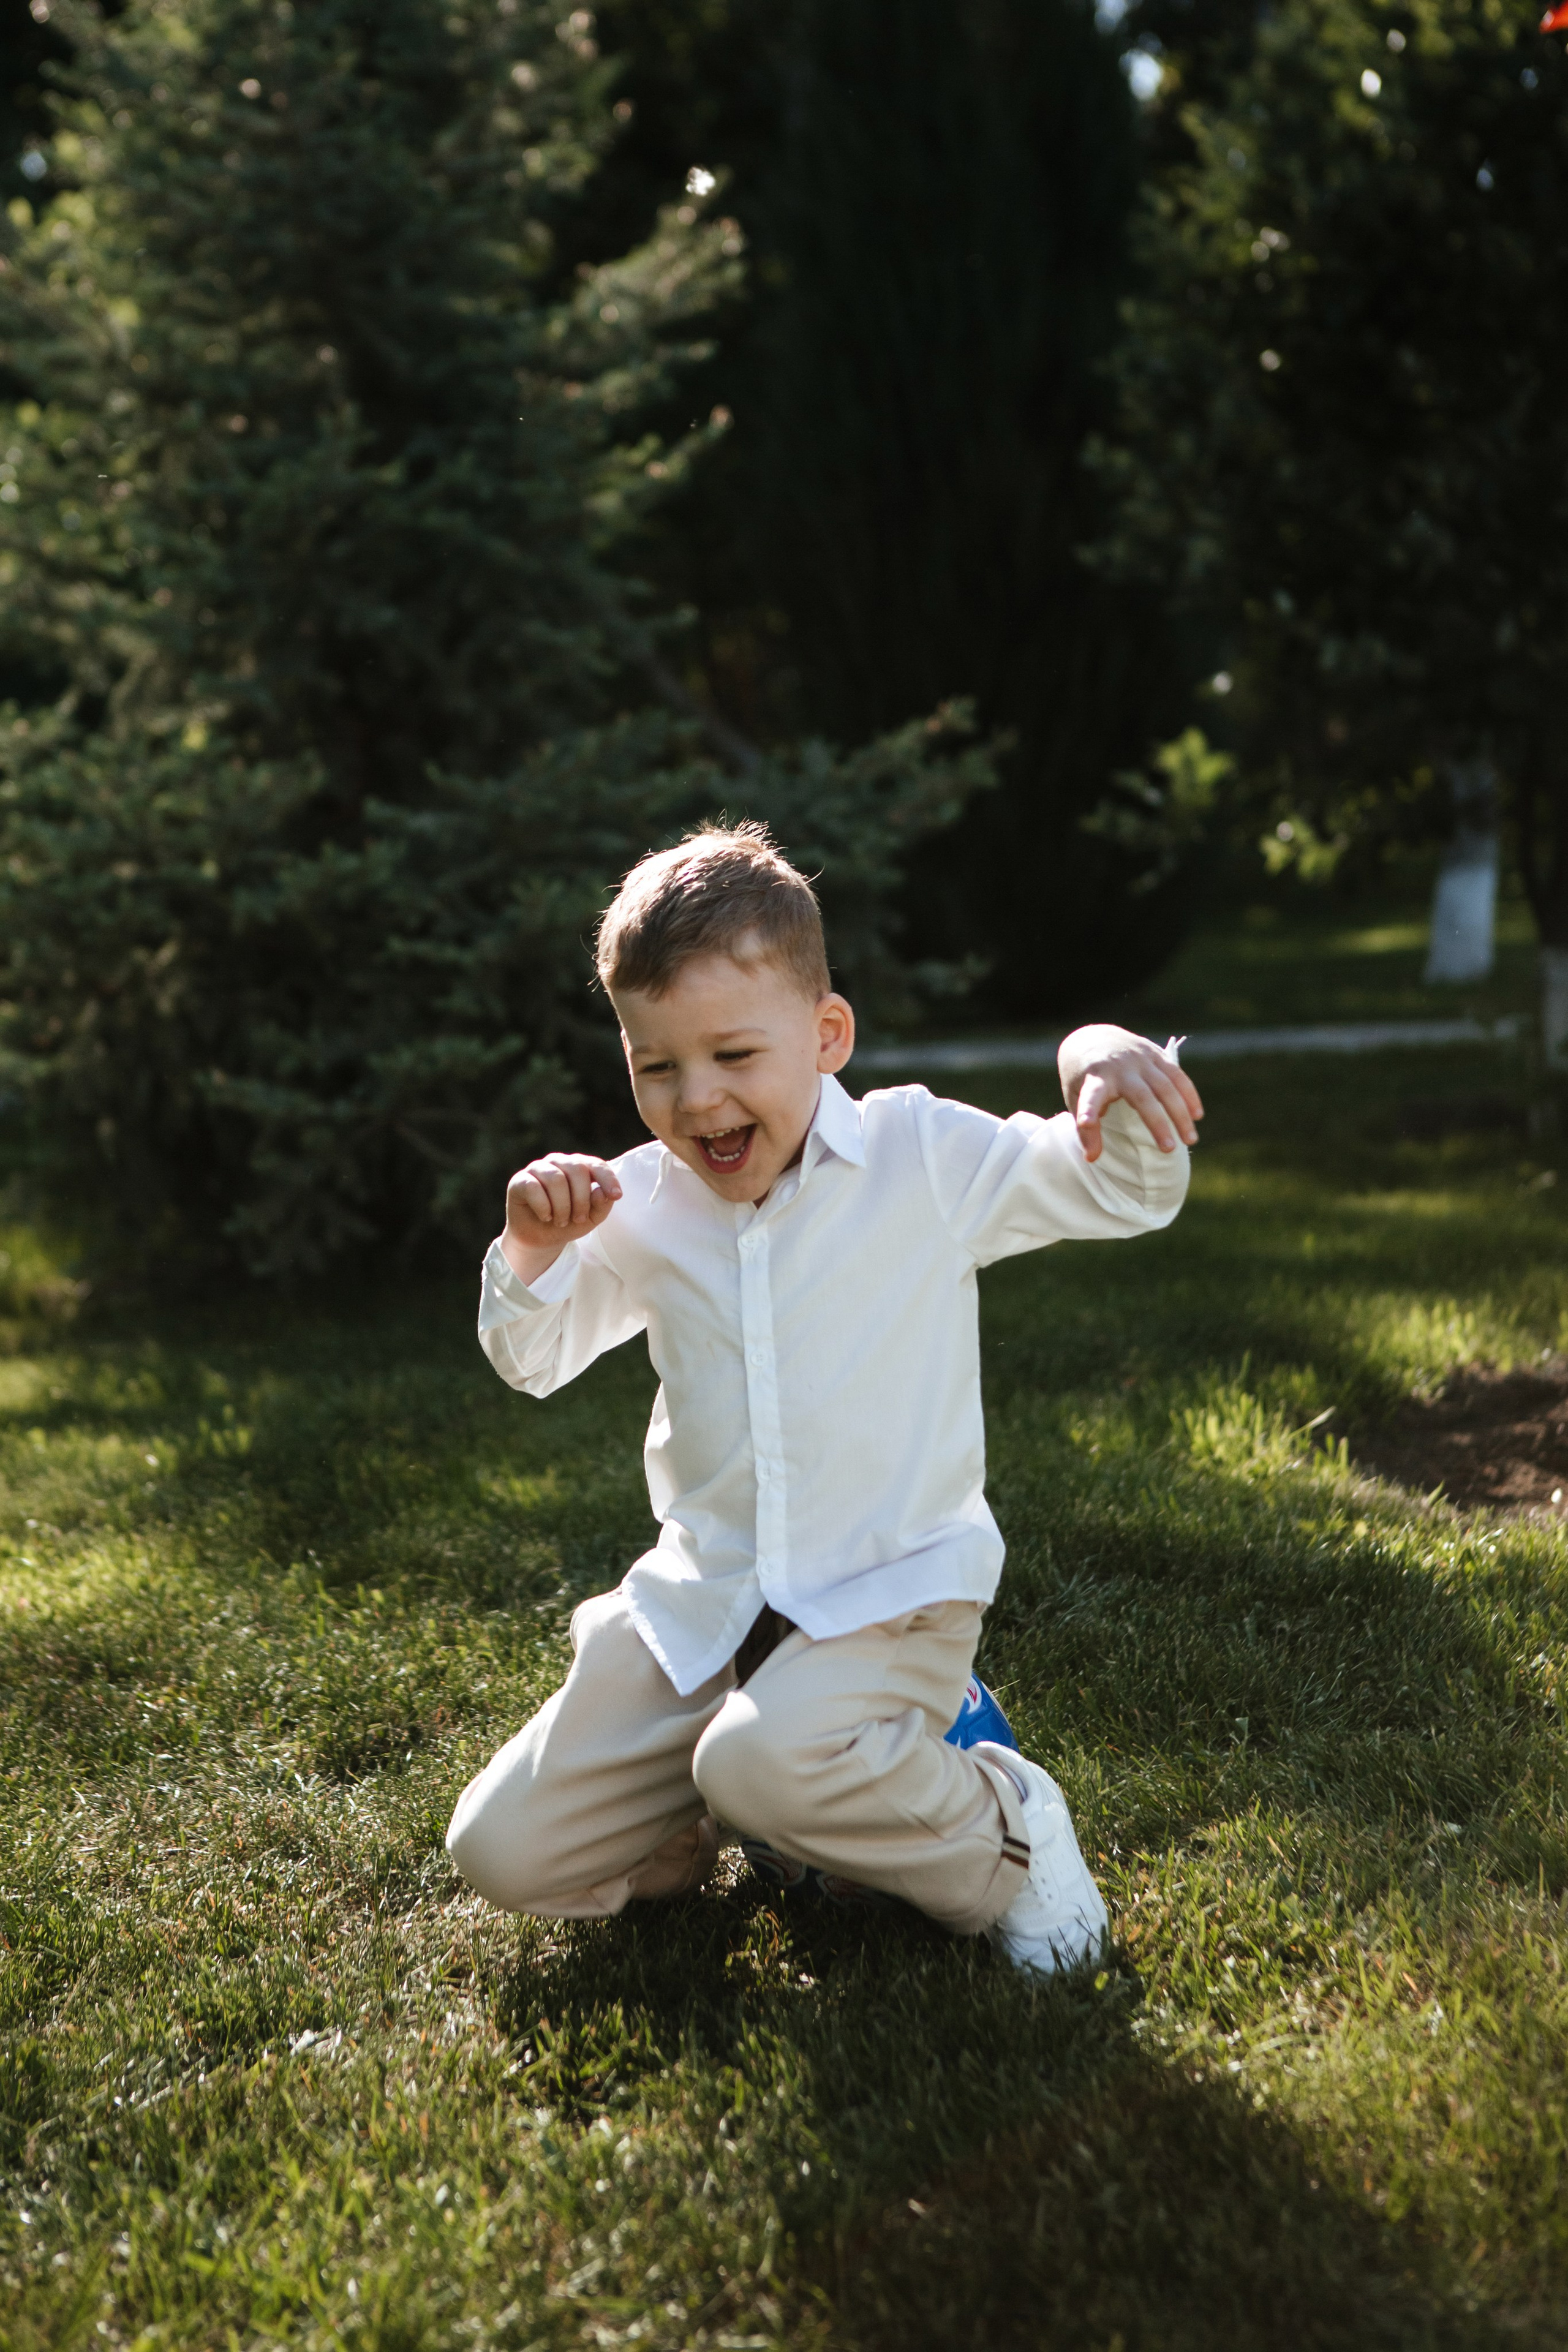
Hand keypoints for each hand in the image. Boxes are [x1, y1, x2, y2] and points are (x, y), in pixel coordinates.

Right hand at [501, 1151, 621, 1281]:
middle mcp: (559, 1162)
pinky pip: (533, 1188)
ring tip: (561, 1221)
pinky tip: (545, 1217)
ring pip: (556, 1179)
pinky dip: (543, 1207)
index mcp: (579, 1167)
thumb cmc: (568, 1222)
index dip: (608, 1178)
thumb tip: (602, 1192)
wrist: (540, 1238)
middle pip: (577, 1170)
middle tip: (578, 1219)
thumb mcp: (591, 1218)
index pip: (597, 1164)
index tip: (616, 1196)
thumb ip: (601, 1205)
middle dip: (581, 1200)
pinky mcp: (519, 1180)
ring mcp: (538, 1168)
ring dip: (562, 1207)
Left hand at [1057, 1025, 1203, 1162]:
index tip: (1085, 1124)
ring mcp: (1140, 1059)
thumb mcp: (1075, 1098)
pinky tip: (1197, 1115)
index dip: (1089, 1111)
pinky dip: (1189, 1095)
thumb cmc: (1083, 1076)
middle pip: (1142, 1097)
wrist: (1093, 1038)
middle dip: (1157, 1123)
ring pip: (1167, 1086)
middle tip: (1169, 1150)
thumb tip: (1092, 1158)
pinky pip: (1177, 1075)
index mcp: (1095, 1078)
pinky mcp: (1155, 1054)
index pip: (1090, 1096)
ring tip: (1190, 1139)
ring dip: (1181, 1113)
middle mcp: (1120, 1067)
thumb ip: (1085, 1129)